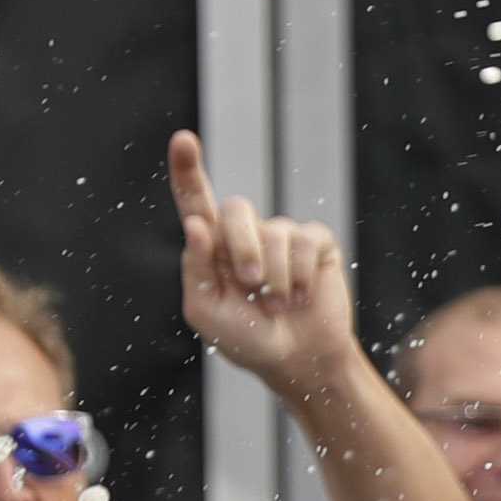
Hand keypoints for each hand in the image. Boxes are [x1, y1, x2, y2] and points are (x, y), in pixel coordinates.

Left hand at [168, 130, 362, 402]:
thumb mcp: (206, 311)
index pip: (195, 199)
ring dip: (275, 275)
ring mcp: (283, 236)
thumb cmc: (247, 338)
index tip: (183, 140)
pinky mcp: (316, 244)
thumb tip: (197, 224)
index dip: (186, 168)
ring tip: (279, 304)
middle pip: (236, 209)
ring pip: (274, 231)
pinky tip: (301, 295)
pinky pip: (306, 240)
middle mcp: (246, 233)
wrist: (298, 360)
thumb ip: (194, 269)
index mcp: (212, 246)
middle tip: (250, 285)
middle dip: (242, 249)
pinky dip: (301, 273)